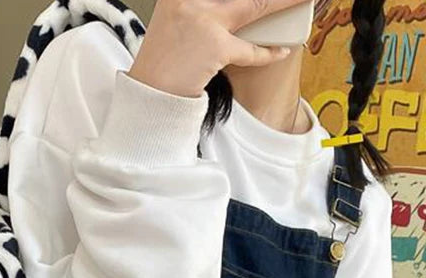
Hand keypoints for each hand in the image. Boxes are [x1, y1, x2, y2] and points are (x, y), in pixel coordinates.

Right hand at [128, 0, 311, 96]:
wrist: (149, 93)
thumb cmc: (162, 59)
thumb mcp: (174, 19)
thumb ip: (198, 6)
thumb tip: (236, 8)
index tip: (265, 0)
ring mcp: (202, 21)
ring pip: (256, 7)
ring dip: (284, 4)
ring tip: (302, 1)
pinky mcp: (213, 47)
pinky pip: (250, 49)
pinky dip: (267, 52)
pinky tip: (281, 49)